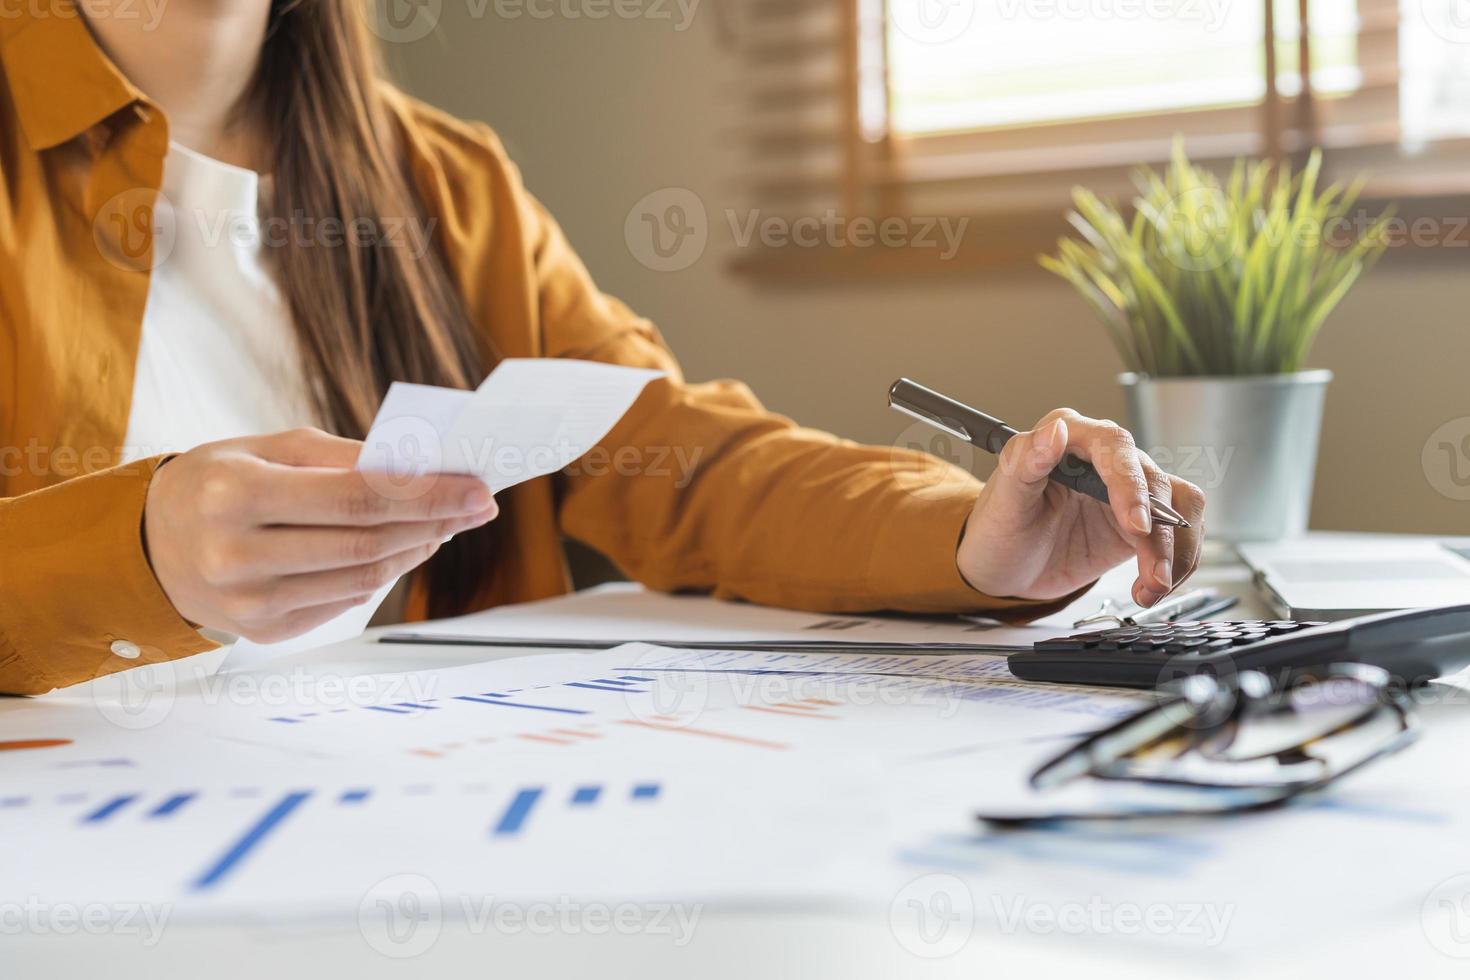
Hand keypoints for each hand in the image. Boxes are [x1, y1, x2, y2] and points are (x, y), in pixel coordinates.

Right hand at [143, 427, 497, 641]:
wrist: (150, 545)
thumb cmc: (218, 482)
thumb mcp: (267, 449)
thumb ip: (342, 457)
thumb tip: (422, 469)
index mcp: (238, 496)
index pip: (355, 497)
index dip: (425, 495)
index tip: (477, 487)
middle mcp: (239, 556)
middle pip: (366, 543)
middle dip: (435, 522)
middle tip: (478, 505)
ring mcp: (251, 604)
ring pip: (363, 579)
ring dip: (416, 549)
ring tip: (446, 524)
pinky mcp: (265, 632)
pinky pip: (344, 601)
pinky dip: (383, 573)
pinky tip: (405, 548)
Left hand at [956, 409, 1205, 606]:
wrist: (1005, 567)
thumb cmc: (998, 529)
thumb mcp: (1003, 501)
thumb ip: (1026, 462)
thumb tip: (1054, 432)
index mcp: (1069, 437)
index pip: (1114, 447)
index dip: (1130, 485)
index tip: (1135, 525)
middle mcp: (1104, 458)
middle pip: (1154, 481)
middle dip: (1160, 532)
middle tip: (1151, 572)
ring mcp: (1127, 490)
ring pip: (1178, 505)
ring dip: (1175, 549)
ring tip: (1152, 585)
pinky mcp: (1141, 522)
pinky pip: (1179, 532)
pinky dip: (1177, 561)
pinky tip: (1152, 585)